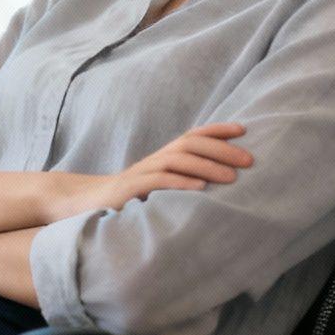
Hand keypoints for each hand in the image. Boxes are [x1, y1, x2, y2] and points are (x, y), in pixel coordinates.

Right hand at [41, 122, 252, 221]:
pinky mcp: (130, 189)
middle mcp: (154, 159)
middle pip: (189, 144)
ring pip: (177, 160)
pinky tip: (200, 188)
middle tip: (250, 160)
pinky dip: (181, 183)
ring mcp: (142, 172)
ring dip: (207, 166)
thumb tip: (216, 180)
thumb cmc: (127, 198)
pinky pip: (159, 182)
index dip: (217, 129)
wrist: (84, 204)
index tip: (244, 130)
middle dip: (221, 149)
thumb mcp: (157, 186)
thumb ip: (180, 180)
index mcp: (162, 157)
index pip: (192, 135)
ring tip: (232, 177)